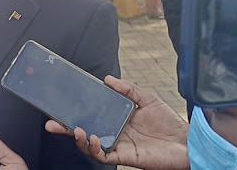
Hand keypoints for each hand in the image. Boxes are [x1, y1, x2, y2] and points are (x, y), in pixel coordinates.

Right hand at [45, 76, 189, 169]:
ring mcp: (116, 145)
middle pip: (84, 130)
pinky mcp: (123, 157)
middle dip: (65, 128)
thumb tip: (107, 79)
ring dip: (79, 139)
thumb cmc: (168, 121)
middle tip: (51, 123)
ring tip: (75, 130)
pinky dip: (95, 148)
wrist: (185, 142)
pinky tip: (94, 138)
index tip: (61, 104)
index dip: (75, 110)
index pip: (91, 113)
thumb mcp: (147, 98)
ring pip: (89, 145)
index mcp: (116, 117)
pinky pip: (103, 156)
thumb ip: (127, 89)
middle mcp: (113, 131)